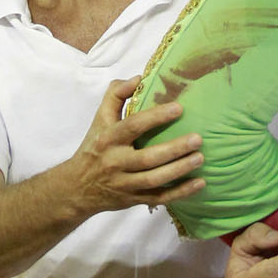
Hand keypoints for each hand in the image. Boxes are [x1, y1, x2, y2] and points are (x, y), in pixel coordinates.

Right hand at [68, 78, 204, 212]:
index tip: (179, 108)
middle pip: (147, 158)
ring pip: (154, 180)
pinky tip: (199, 183)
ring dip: (179, 170)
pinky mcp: (133, 200)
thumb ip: (116, 94)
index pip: (133, 126)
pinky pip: (158, 198)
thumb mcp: (100, 118)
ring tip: (200, 158)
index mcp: (109, 139)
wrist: (77, 189)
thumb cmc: (95, 147)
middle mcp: (116, 162)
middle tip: (197, 139)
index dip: (156, 117)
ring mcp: (125, 184)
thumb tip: (139, 77)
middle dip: (174, 149)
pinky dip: (179, 193)